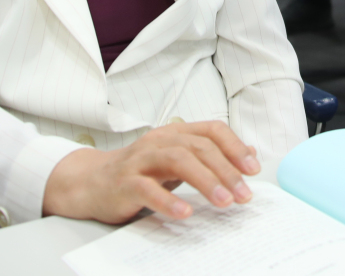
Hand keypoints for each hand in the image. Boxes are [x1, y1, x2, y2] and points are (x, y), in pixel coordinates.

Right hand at [42, 121, 260, 223]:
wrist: (90, 182)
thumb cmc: (139, 172)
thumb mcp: (176, 159)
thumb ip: (208, 155)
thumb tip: (249, 153)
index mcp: (175, 133)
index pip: (211, 131)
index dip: (235, 147)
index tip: (253, 170)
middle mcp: (159, 141)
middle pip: (198, 147)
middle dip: (226, 170)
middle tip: (245, 194)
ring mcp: (140, 160)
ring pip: (177, 161)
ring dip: (205, 181)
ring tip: (224, 202)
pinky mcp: (124, 182)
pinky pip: (147, 189)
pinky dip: (168, 201)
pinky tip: (186, 213)